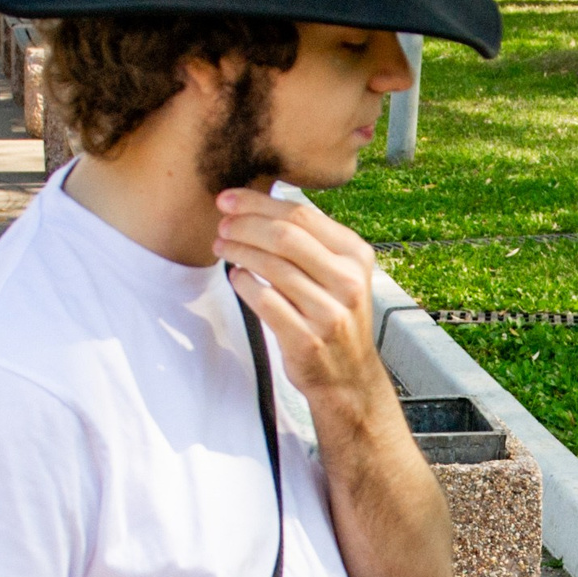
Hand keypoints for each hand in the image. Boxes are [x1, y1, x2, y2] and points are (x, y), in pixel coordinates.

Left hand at [212, 189, 386, 404]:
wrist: (349, 377)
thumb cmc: (333, 315)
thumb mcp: (339, 274)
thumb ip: (312, 241)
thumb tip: (261, 203)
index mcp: (356, 256)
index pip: (302, 215)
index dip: (259, 203)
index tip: (228, 199)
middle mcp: (348, 282)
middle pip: (285, 236)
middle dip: (245, 224)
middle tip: (222, 225)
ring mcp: (329, 313)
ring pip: (271, 266)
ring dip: (238, 251)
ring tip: (222, 246)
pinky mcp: (307, 340)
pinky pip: (264, 301)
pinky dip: (243, 283)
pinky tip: (236, 277)